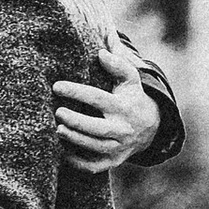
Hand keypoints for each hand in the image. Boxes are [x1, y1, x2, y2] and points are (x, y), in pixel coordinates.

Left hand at [54, 34, 156, 172]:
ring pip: (94, 147)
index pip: (97, 99)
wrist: (151, 128)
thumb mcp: (130, 78)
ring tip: (57, 129)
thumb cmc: (132, 97)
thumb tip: (105, 43)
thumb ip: (117, 61)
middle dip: (75, 121)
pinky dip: (78, 162)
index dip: (76, 92)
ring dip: (74, 140)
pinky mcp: (112, 161)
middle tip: (57, 112)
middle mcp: (121, 129)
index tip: (57, 86)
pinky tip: (63, 151)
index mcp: (123, 107)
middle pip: (96, 128)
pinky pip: (94, 166)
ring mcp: (118, 148)